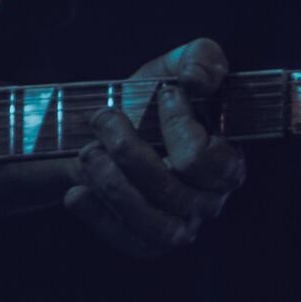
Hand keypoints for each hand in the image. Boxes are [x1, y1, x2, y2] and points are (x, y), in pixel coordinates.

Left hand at [67, 37, 248, 257]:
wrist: (102, 133)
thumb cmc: (147, 103)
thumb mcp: (170, 69)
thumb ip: (200, 58)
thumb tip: (199, 76)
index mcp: (225, 164)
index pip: (209, 161)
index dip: (180, 125)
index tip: (162, 95)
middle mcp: (206, 202)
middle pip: (172, 190)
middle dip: (129, 150)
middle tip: (103, 118)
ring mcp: (178, 226)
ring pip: (151, 222)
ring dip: (111, 184)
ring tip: (87, 152)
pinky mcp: (145, 243)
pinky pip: (127, 242)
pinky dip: (97, 216)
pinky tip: (75, 191)